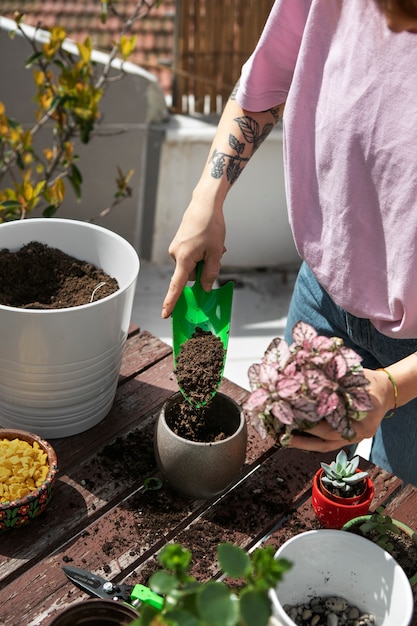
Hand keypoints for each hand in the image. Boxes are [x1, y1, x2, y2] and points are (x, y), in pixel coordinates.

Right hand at [161, 200, 225, 317]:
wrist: (204, 204)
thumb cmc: (210, 226)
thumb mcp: (216, 252)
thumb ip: (211, 273)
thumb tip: (204, 288)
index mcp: (184, 258)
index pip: (176, 286)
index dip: (171, 302)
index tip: (165, 314)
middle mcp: (175, 255)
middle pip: (190, 275)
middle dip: (203, 270)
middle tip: (216, 255)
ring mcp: (176, 248)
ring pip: (192, 265)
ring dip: (203, 261)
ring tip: (214, 246)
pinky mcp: (179, 244)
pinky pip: (190, 257)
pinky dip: (200, 254)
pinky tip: (208, 243)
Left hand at [285, 368, 392, 451]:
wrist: (384, 392)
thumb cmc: (369, 383)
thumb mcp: (358, 379)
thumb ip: (339, 382)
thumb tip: (311, 379)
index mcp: (364, 419)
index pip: (335, 423)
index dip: (315, 421)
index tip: (295, 413)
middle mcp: (359, 433)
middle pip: (327, 439)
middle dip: (304, 436)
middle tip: (284, 431)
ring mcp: (353, 438)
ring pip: (325, 445)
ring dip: (304, 443)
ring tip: (284, 438)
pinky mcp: (346, 438)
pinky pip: (326, 443)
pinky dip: (310, 441)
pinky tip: (294, 437)